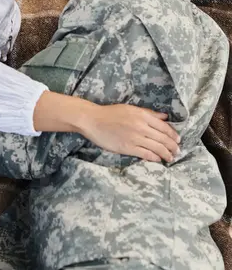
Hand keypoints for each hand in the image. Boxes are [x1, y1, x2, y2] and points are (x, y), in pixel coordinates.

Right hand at [33, 92, 179, 162]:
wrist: (93, 120)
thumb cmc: (110, 113)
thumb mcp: (131, 109)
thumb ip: (149, 113)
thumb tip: (165, 117)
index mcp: (142, 115)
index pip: (164, 127)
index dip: (173, 135)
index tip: (177, 140)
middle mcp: (141, 126)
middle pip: (163, 138)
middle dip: (173, 146)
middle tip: (177, 152)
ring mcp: (134, 138)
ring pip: (157, 147)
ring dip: (166, 154)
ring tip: (170, 158)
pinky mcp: (127, 148)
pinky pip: (146, 154)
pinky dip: (155, 158)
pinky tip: (158, 160)